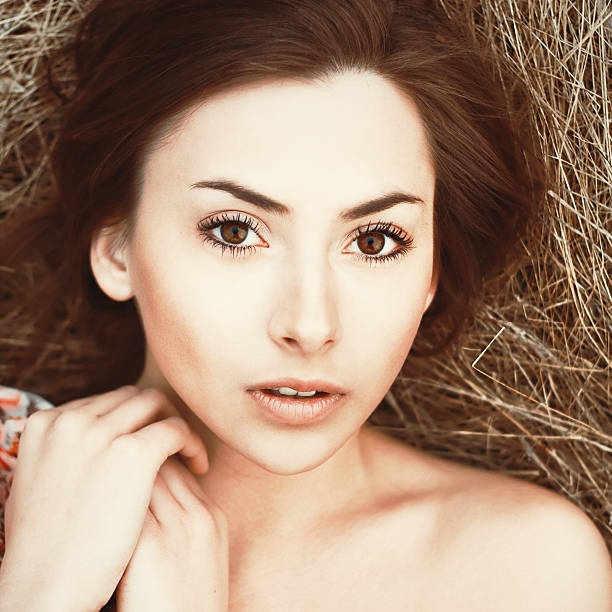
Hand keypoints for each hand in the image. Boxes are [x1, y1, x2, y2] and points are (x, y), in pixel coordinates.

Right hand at [0, 386, 208, 611]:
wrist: (44, 588)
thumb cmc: (45, 547)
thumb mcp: (40, 484)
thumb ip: (65, 453)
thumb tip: (95, 441)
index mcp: (44, 424)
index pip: (103, 403)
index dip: (130, 419)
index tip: (147, 437)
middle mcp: (71, 420)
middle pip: (130, 398)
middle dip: (154, 416)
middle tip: (171, 442)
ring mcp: (100, 433)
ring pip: (155, 406)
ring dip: (175, 424)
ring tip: (186, 453)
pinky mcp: (132, 452)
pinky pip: (176, 429)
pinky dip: (192, 442)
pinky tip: (198, 465)